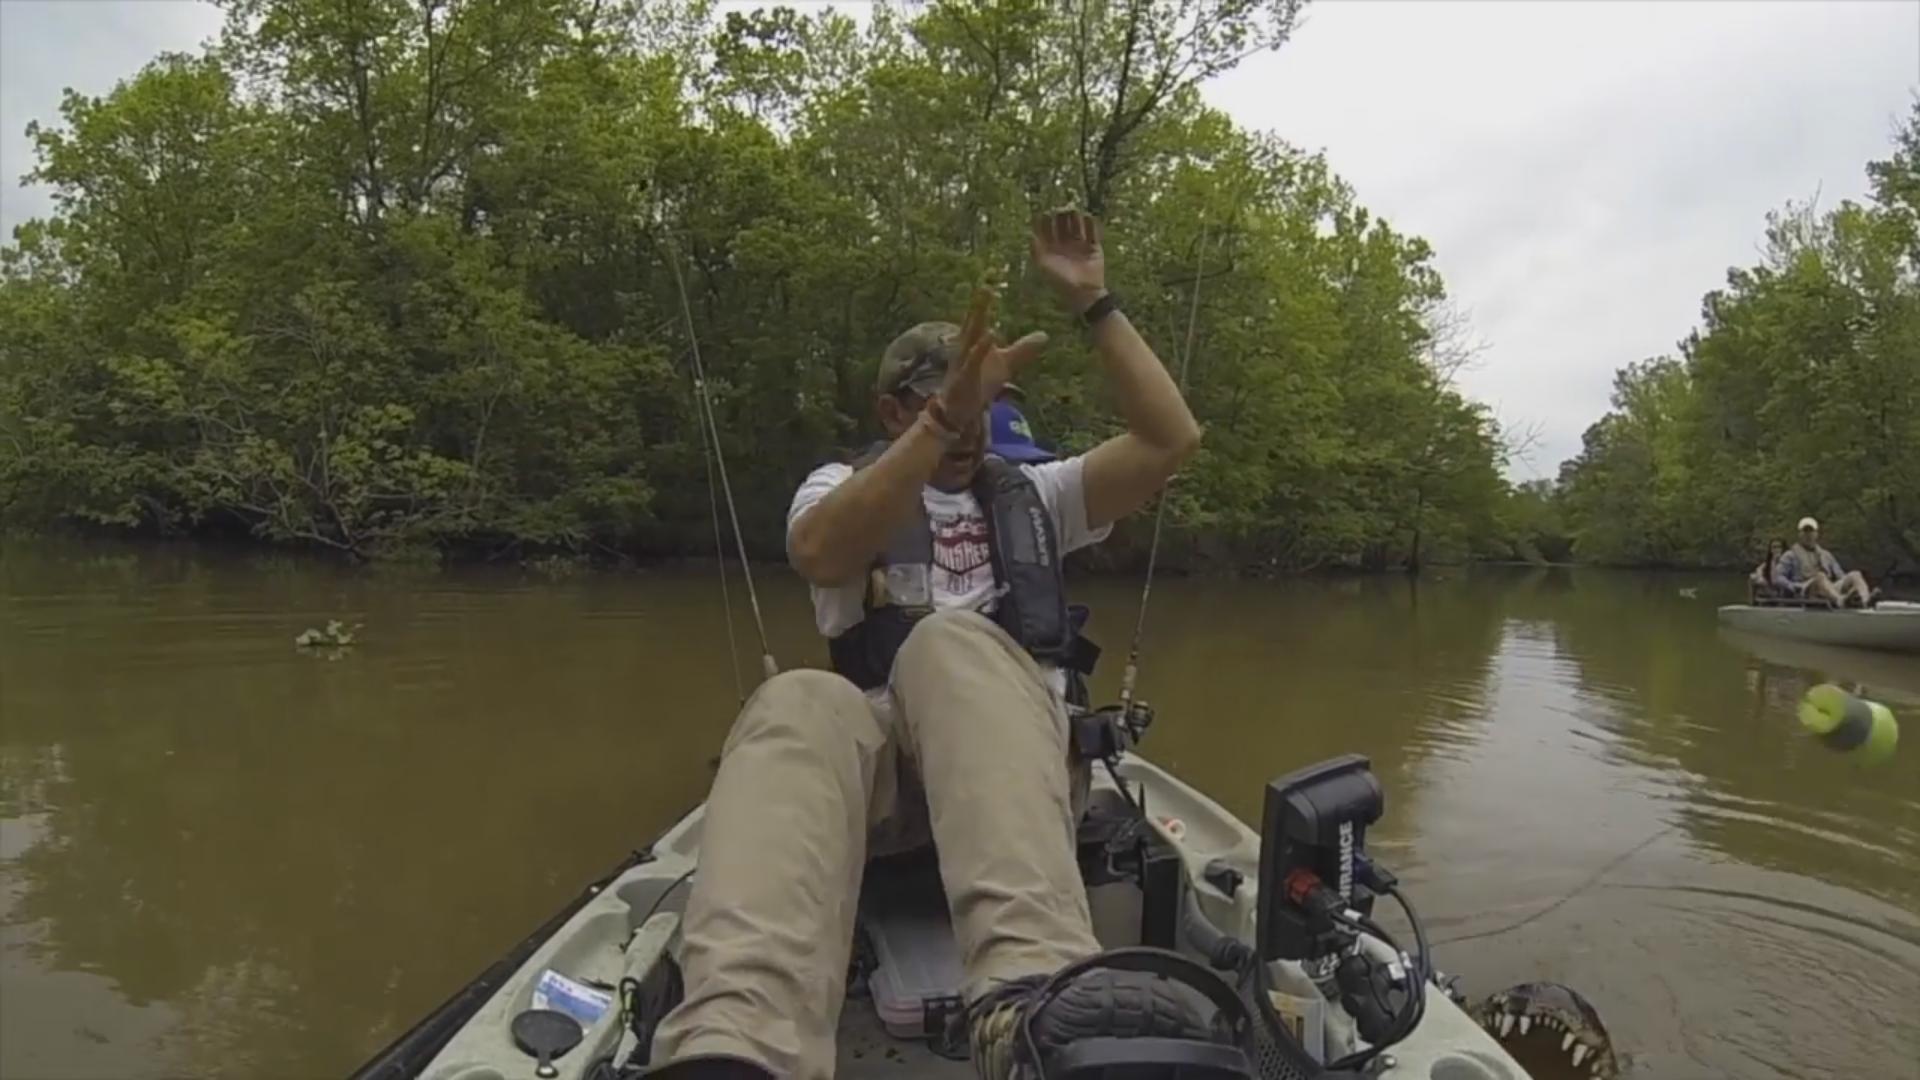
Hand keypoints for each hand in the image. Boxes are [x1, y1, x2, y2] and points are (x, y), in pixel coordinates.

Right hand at [935, 285, 1047, 422]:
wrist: (959, 410)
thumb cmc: (979, 384)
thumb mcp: (1005, 366)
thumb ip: (1022, 350)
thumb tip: (1044, 335)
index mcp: (973, 343)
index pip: (978, 320)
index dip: (983, 304)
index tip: (988, 286)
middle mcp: (965, 349)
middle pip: (972, 324)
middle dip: (978, 307)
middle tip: (984, 288)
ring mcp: (962, 363)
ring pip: (969, 341)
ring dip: (977, 324)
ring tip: (984, 308)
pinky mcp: (964, 378)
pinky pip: (971, 362)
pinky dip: (979, 350)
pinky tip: (988, 337)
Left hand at [1030, 208, 1107, 313]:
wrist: (1083, 292)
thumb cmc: (1060, 280)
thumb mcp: (1043, 264)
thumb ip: (1036, 248)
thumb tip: (1030, 232)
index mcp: (1051, 247)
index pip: (1046, 228)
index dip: (1044, 219)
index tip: (1044, 212)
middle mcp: (1064, 244)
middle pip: (1062, 223)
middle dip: (1061, 215)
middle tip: (1061, 210)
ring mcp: (1079, 244)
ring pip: (1076, 224)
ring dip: (1075, 217)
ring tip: (1073, 211)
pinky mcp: (1093, 246)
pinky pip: (1092, 231)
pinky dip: (1091, 223)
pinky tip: (1088, 217)